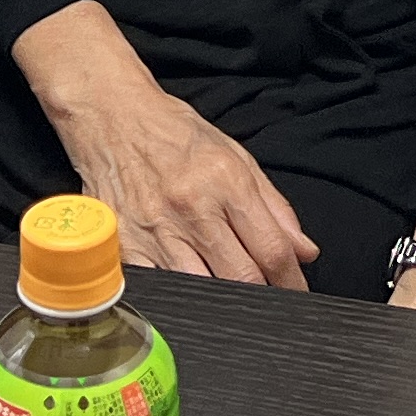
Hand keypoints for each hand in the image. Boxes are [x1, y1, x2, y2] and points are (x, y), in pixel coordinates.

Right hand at [13, 0, 317, 288]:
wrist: (111, 115)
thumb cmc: (173, 133)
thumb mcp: (235, 155)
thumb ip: (274, 206)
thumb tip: (304, 251)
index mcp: (225, 181)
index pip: (272, 249)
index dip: (292, 280)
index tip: (297, 292)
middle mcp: (192, 208)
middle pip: (242, 277)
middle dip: (265, 297)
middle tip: (271, 301)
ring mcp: (156, 230)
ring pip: (203, 290)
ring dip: (224, 301)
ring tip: (233, 298)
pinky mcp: (126, 246)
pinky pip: (161, 288)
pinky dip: (180, 297)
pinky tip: (190, 292)